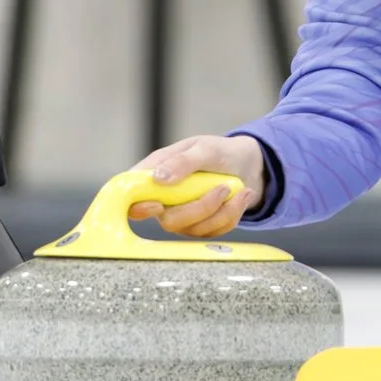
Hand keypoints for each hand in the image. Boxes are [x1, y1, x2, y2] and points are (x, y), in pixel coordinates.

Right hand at [129, 134, 267, 236]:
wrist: (248, 163)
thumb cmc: (220, 152)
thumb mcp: (204, 148)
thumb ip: (182, 161)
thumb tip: (157, 178)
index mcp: (156, 175)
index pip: (132, 198)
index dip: (138, 207)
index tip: (157, 206)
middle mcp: (165, 200)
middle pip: (168, 221)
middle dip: (200, 208)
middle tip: (222, 188)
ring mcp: (183, 216)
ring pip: (194, 229)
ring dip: (222, 210)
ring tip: (234, 188)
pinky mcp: (202, 227)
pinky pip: (214, 232)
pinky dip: (232, 214)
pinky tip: (241, 196)